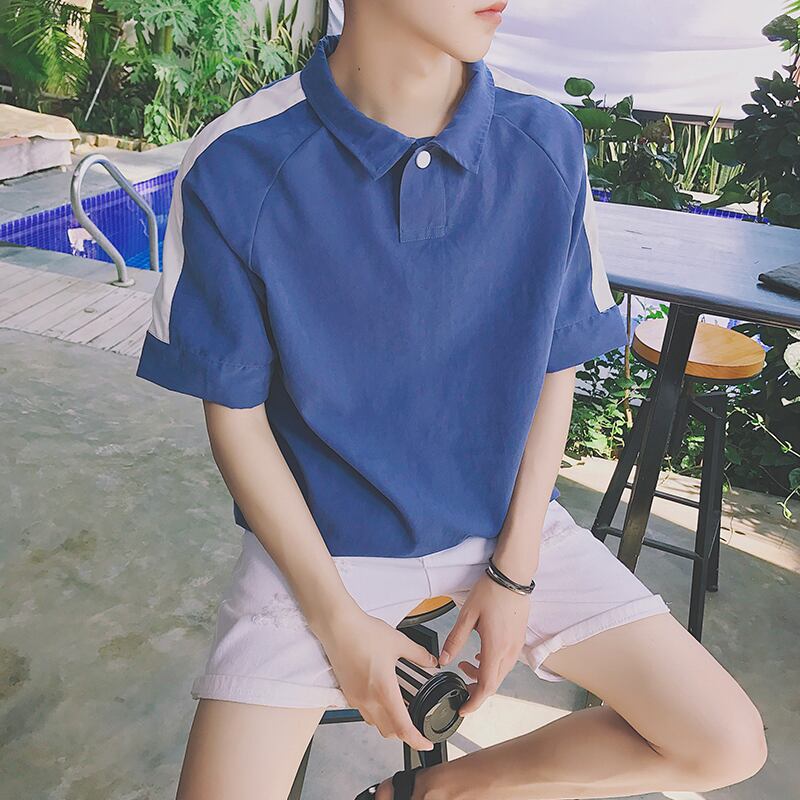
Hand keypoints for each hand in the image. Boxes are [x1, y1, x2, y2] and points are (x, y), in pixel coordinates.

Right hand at [313, 605, 437, 751]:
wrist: (337, 626)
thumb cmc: (362, 633)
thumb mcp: (398, 641)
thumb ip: (417, 654)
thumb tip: (430, 660)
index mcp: (383, 690)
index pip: (402, 728)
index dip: (416, 740)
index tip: (426, 743)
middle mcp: (368, 699)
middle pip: (389, 732)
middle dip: (404, 734)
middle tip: (416, 725)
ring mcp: (355, 698)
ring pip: (374, 724)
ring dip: (388, 724)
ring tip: (400, 710)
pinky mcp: (347, 692)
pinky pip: (363, 712)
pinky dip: (375, 713)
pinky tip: (381, 697)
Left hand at [439, 572, 530, 715]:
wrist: (513, 576)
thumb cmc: (491, 592)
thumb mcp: (467, 615)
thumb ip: (455, 639)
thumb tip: (444, 660)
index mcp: (496, 648)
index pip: (486, 687)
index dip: (474, 702)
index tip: (463, 709)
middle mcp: (509, 652)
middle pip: (494, 684)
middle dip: (477, 691)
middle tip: (460, 688)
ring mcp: (516, 646)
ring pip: (500, 673)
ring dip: (483, 676)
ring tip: (465, 665)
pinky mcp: (519, 639)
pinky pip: (506, 662)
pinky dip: (492, 666)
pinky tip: (480, 655)